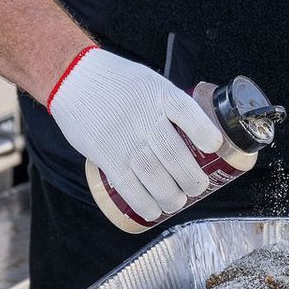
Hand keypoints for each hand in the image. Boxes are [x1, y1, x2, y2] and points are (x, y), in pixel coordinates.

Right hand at [47, 46, 225, 223]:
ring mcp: (123, 138)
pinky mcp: (105, 155)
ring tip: (177, 202)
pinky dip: (143, 202)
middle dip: (191, 178)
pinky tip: (153, 210)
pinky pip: (127, 185)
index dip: (204, 131)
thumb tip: (199, 134)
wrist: (73, 78)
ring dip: (170, 196)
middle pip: (173, 152)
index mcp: (159, 94)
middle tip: (198, 187)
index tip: (215, 146)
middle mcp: (143, 117)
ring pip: (153, 174)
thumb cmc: (118, 82)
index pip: (186, 112)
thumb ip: (171, 105)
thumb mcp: (151, 82)